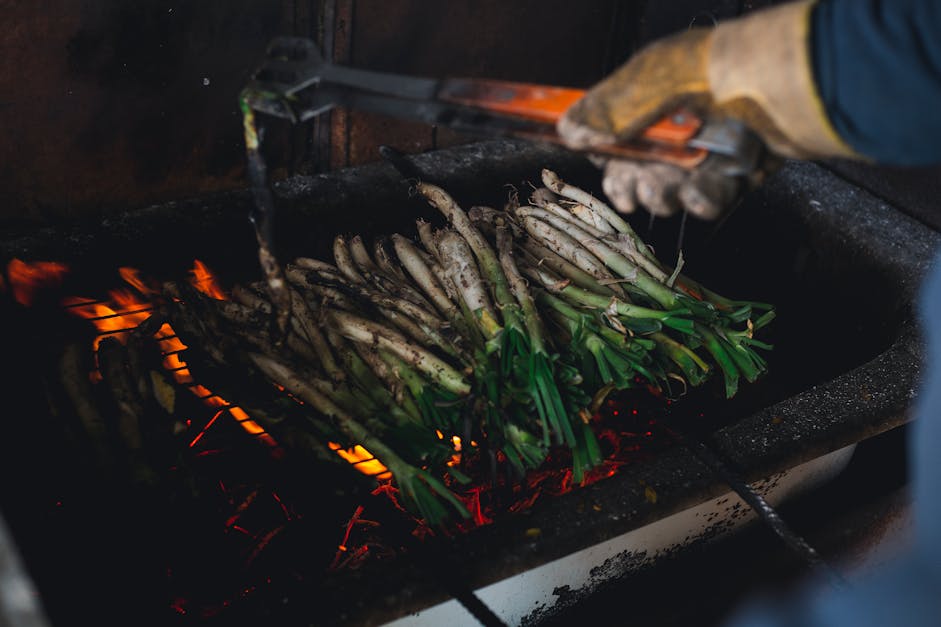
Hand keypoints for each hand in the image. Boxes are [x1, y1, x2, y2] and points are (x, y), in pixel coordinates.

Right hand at [559, 0, 856, 219]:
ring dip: (664, 193)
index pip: (613, 136)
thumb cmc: (718, 69)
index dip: (604, 158)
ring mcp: (707, 150)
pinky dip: (703, 200)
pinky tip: (703, 192)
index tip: (604, 171)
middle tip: (637, 188)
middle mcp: (677, 125)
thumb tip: (566, 132)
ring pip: (670, 190)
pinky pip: (710, 197)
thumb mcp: (650, 80)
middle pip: (637, 170)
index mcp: (651, 96)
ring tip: (673, 186)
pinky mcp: (735, 172)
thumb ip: (607, 110)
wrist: (794, 83)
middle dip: (632, 184)